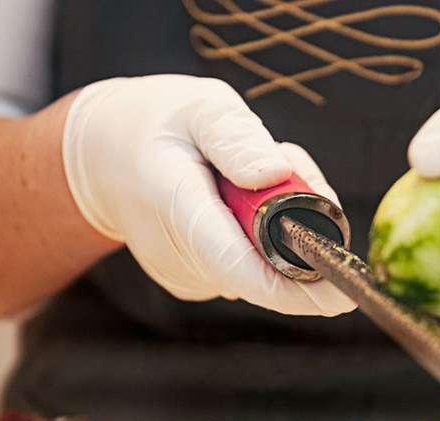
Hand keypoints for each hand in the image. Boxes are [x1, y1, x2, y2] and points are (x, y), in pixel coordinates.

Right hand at [62, 75, 354, 315]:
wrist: (97, 157)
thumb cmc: (152, 123)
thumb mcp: (197, 107)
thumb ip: (236, 137)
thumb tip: (275, 173)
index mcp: (178, 207)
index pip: (241, 267)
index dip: (296, 289)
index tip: (342, 296)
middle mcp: (181, 257)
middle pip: (267, 268)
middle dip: (301, 229)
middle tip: (288, 166)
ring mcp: (187, 276)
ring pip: (264, 265)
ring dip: (279, 227)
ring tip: (245, 175)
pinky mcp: (196, 282)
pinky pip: (249, 265)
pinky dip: (261, 236)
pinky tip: (235, 200)